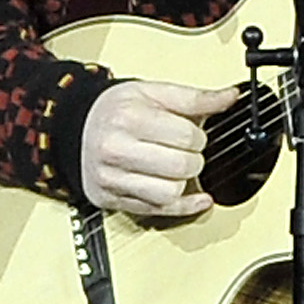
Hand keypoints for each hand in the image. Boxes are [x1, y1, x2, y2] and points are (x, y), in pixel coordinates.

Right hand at [80, 78, 237, 218]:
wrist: (74, 128)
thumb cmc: (115, 110)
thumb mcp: (152, 93)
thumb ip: (194, 97)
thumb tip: (229, 97)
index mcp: (128, 118)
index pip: (185, 136)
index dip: (197, 135)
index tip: (191, 134)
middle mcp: (117, 150)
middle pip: (181, 166)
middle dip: (194, 158)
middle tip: (185, 150)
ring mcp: (112, 179)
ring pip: (171, 193)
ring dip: (183, 182)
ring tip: (176, 168)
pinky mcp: (112, 200)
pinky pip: (159, 211)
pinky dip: (185, 206)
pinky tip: (196, 197)